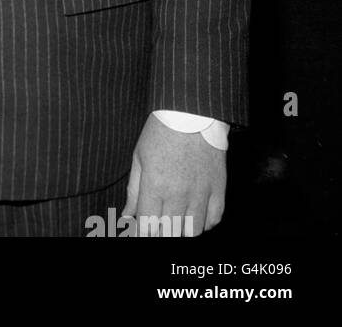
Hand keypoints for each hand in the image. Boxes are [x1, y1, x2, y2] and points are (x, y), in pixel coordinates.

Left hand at [123, 112, 225, 235]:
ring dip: (182, 230)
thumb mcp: (139, 157)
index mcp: (155, 185)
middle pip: (170, 232)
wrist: (192, 113)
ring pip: (193, 232)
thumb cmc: (160, 132)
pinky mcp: (219, 190)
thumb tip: (127, 216)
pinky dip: (204, 223)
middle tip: (157, 224)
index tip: (142, 231)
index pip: (148, 225)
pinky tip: (195, 213)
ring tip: (176, 219)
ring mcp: (201, 193)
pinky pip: (213, 220)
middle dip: (161, 233)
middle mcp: (179, 193)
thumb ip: (133, 190)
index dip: (143, 233)